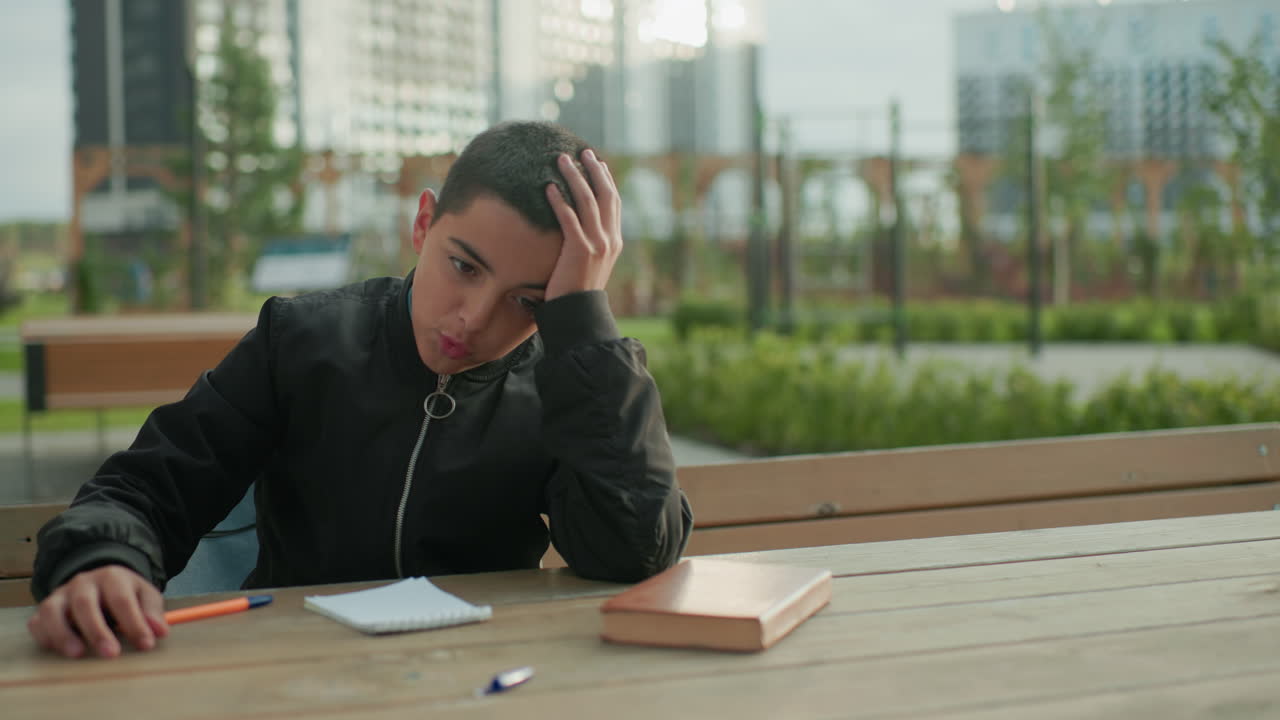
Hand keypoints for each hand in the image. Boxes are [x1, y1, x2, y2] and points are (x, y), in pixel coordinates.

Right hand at [27, 565, 167, 658]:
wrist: (100, 583)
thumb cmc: (125, 594)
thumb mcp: (145, 596)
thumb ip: (153, 612)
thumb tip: (160, 631)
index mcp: (112, 577)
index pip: (122, 599)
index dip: (134, 623)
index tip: (146, 645)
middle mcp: (83, 583)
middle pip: (85, 604)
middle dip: (97, 631)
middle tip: (111, 654)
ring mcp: (60, 595)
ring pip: (53, 611)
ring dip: (64, 634)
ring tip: (78, 654)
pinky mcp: (44, 610)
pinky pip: (37, 623)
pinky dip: (45, 637)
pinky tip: (60, 650)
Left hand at [544, 149, 622, 300]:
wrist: (578, 314)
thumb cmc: (578, 292)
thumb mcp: (591, 266)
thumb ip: (590, 246)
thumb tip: (579, 230)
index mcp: (615, 242)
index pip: (614, 203)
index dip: (607, 181)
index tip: (598, 163)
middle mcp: (610, 240)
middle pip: (605, 195)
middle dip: (594, 170)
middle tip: (583, 152)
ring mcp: (597, 244)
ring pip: (587, 201)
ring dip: (574, 177)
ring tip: (562, 160)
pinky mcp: (580, 250)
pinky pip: (569, 218)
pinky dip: (559, 201)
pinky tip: (548, 187)